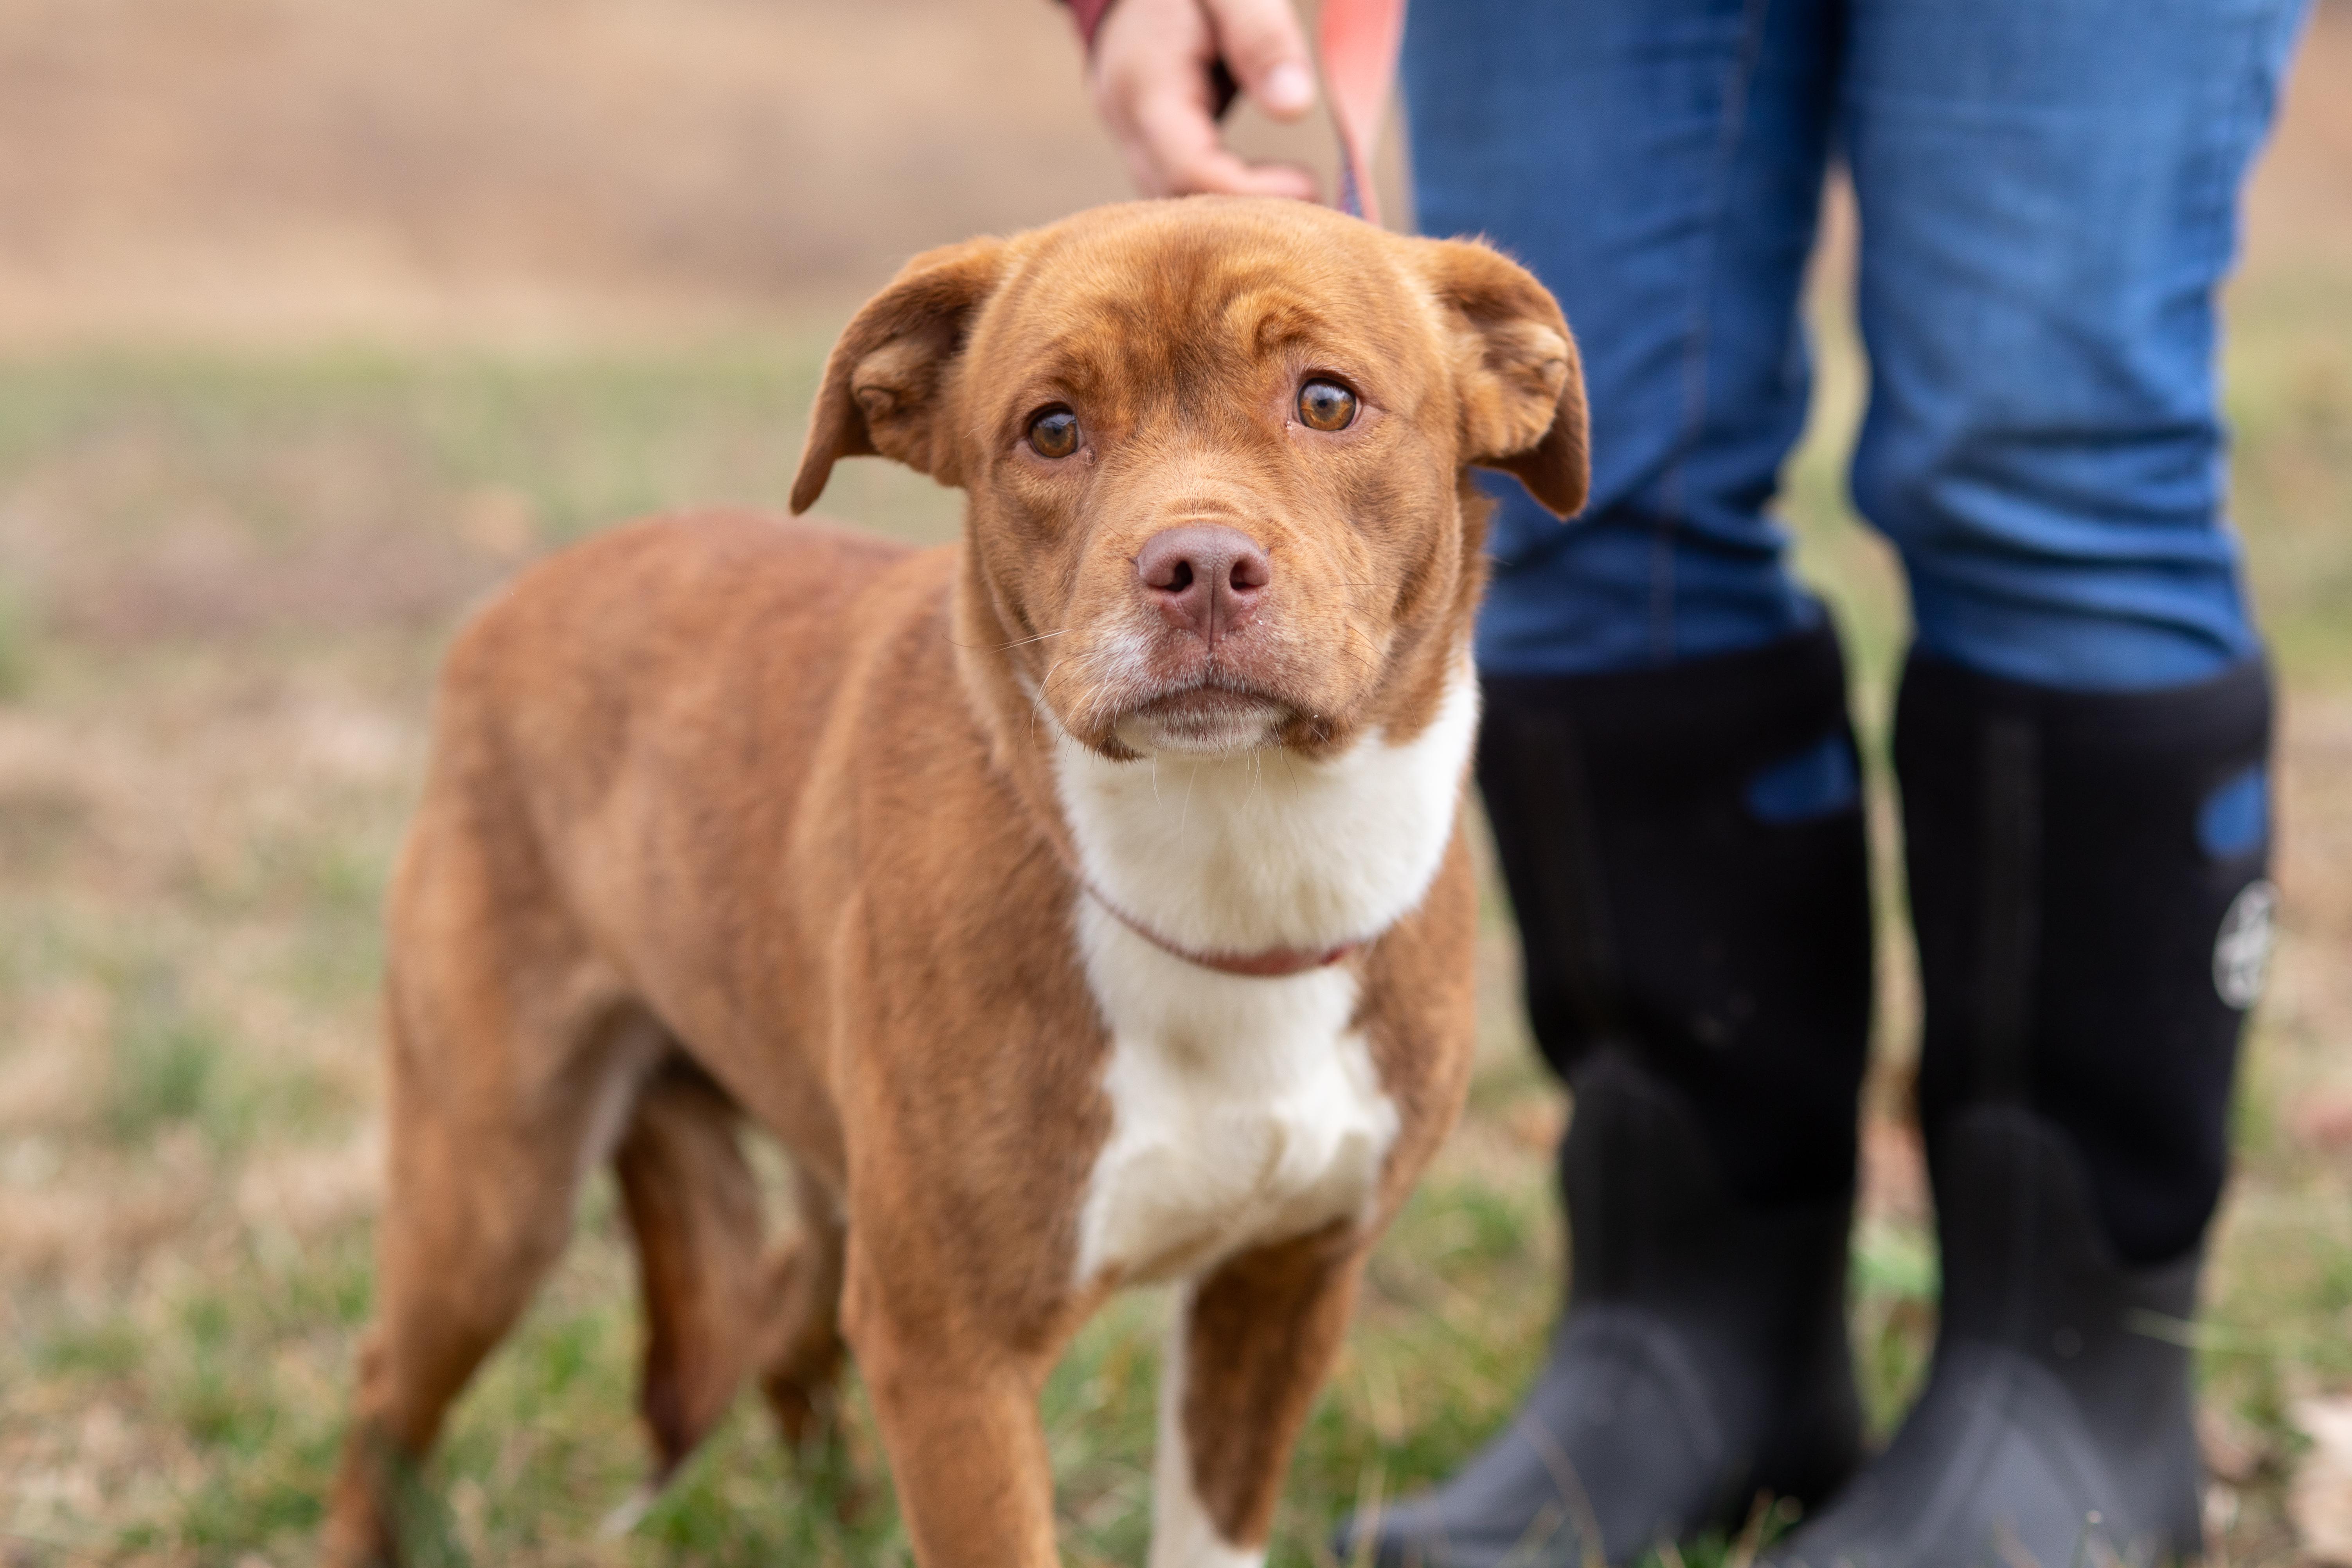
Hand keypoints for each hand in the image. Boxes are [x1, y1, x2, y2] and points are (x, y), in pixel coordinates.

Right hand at [1089, 0, 1319, 198]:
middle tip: (1313, 206)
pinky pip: (1177, 187)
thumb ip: (1261, 38)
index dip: (1251, 193)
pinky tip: (1267, 191)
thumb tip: (1295, 108)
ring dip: (1234, 212)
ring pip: (1175, 202)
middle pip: (1180, 200)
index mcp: (1145, 86)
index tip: (1309, 184)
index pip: (1190, 171)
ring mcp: (1129, 136)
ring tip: (1296, 199)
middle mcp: (1126, 122)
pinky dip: (1222, 198)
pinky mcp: (1143, 142)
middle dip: (1247, 214)